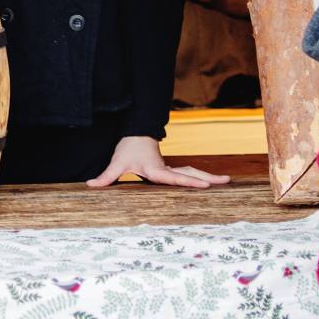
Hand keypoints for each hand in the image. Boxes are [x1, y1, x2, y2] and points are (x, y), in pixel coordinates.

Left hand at [87, 135, 232, 189]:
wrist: (135, 134)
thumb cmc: (128, 148)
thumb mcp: (117, 162)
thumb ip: (106, 176)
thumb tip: (91, 185)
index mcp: (156, 170)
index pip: (174, 178)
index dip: (189, 182)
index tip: (204, 185)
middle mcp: (166, 170)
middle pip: (190, 173)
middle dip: (208, 178)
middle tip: (227, 181)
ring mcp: (170, 169)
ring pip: (192, 172)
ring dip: (207, 176)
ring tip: (226, 181)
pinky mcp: (170, 170)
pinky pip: (188, 174)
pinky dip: (200, 177)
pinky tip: (209, 183)